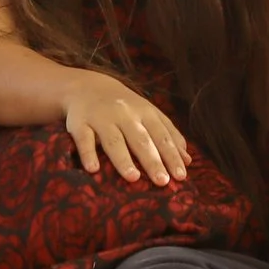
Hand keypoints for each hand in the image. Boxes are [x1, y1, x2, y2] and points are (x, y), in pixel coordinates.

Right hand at [61, 72, 190, 185]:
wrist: (87, 87)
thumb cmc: (125, 107)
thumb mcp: (149, 114)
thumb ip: (168, 134)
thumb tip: (188, 161)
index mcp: (145, 112)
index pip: (161, 136)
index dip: (171, 156)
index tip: (181, 176)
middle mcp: (125, 114)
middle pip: (140, 140)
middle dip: (152, 160)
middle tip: (162, 182)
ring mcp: (101, 118)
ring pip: (114, 140)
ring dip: (123, 159)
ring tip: (133, 178)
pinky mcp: (79, 123)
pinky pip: (84, 139)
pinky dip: (87, 154)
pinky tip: (93, 169)